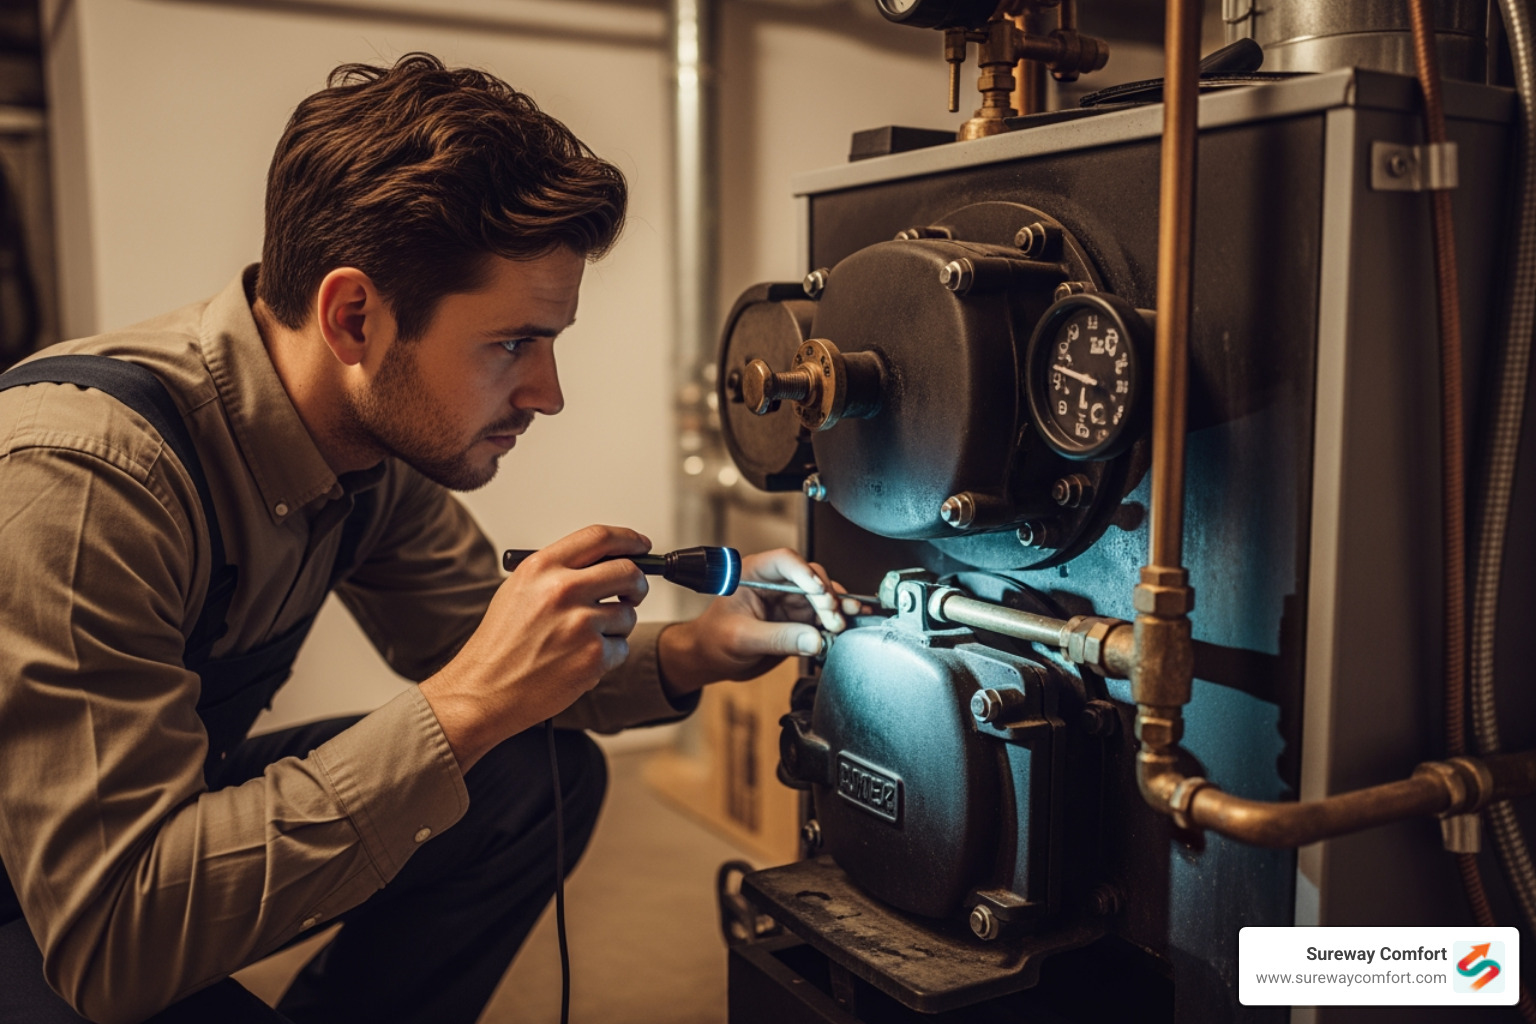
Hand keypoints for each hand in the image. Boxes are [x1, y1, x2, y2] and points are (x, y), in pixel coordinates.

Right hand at [421, 525, 650, 769]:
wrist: (483, 690)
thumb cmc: (500, 645)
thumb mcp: (519, 591)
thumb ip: (559, 572)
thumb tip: (604, 563)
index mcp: (542, 568)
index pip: (599, 537)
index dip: (628, 539)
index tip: (640, 545)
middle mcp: (562, 590)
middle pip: (627, 571)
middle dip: (636, 584)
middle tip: (632, 593)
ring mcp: (580, 623)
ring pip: (628, 614)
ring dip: (616, 627)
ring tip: (581, 640)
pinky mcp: (593, 656)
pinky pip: (621, 648)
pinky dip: (607, 656)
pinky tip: (577, 661)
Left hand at [657, 548, 857, 696]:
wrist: (713, 660)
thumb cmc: (714, 641)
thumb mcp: (741, 639)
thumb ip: (778, 638)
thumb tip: (813, 639)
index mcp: (754, 574)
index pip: (785, 561)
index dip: (805, 574)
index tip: (820, 593)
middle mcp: (775, 582)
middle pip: (811, 578)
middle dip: (826, 597)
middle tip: (833, 618)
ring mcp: (790, 600)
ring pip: (823, 596)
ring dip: (838, 609)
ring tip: (845, 623)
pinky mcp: (800, 618)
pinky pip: (824, 616)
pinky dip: (839, 621)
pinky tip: (852, 625)